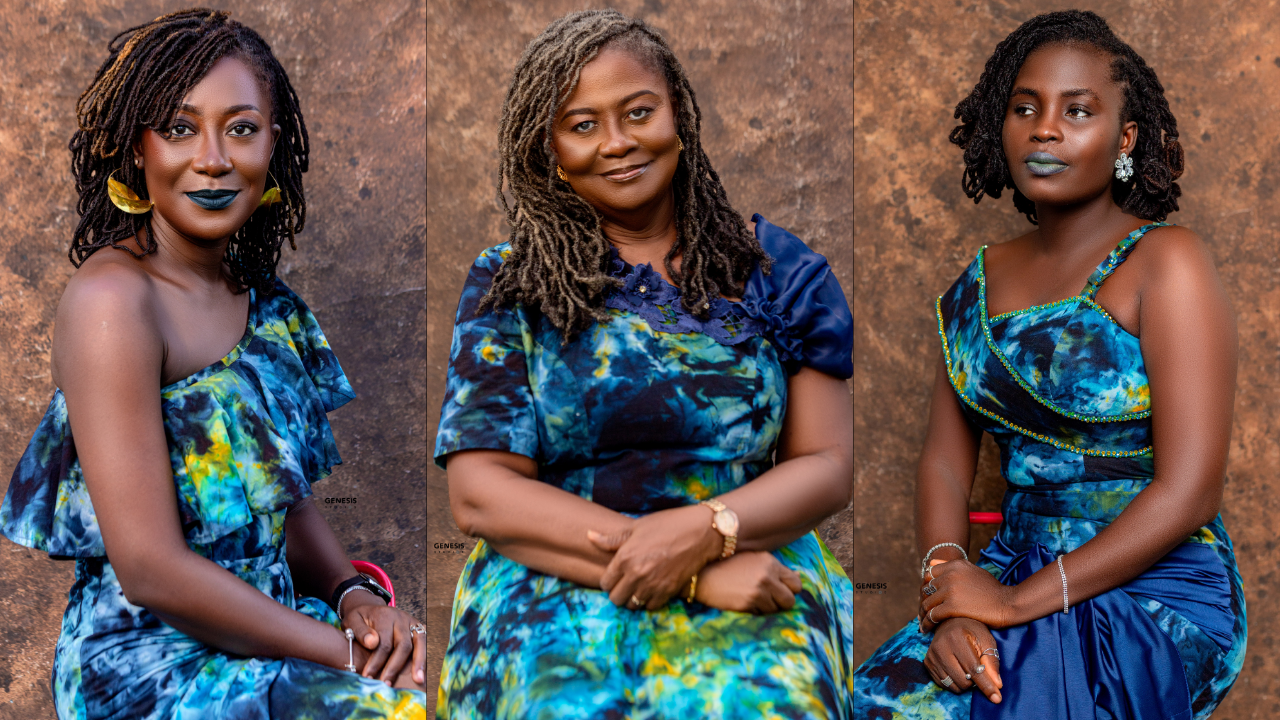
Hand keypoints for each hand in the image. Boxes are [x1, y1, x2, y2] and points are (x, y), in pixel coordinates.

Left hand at [340, 592, 425, 687]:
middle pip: (403, 645)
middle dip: (395, 667)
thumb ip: (360, 631)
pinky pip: (426, 642)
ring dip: (419, 662)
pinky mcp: (419, 628)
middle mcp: (401, 618)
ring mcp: (412, 622)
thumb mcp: (352, 621)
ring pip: (419, 643)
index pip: (384, 643)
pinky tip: (424, 671)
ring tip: (418, 680)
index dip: (376, 662)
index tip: (368, 677)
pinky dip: (426, 657)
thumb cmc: (360, 619)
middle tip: (387, 684)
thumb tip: (372, 643)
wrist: (370, 609)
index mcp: (385, 617)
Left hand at [588, 505, 719, 609]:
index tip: (615, 576)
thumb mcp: (637, 527)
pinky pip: (651, 607)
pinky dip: (650, 601)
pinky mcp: (668, 591)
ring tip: (639, 587)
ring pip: (632, 605)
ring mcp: (653, 585)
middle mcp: (636, 574)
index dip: (608, 580)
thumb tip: (589, 536)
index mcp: (625, 558)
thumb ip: (612, 539)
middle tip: (625, 583)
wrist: (700, 532)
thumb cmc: (667, 524)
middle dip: (618, 592)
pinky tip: (653, 589)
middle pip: (616, 599)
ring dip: (633, 598)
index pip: (605, 583)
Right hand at [693, 551, 802, 613]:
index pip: (796, 583)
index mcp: (770, 562)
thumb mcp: (752, 559)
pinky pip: (760, 615)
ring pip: (775, 610)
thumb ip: (773, 569)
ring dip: (766, 608)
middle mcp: (767, 576)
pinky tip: (741, 602)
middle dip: (781, 603)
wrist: (701, 574)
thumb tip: (795, 579)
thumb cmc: (726, 565)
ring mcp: (758, 591)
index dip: (789, 590)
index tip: (781, 591)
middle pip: (790, 600)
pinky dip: (754, 612)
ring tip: (750, 598)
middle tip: (768, 600)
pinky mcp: (748, 604)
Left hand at [919, 558, 1015, 631]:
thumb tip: (931, 563)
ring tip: (922, 623)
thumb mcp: (973, 571)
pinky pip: (932, 615)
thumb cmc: (992, 590)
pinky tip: (926, 629)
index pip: (928, 574)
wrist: (1008, 603)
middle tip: (923, 612)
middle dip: (923, 601)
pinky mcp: (953, 606)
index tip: (927, 597)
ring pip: (927, 603)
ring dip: (923, 614)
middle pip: (925, 589)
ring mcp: (951, 590)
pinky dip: (927, 623)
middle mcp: (950, 575)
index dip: (926, 587)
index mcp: (955, 565)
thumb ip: (953, 567)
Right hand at [924, 617, 1002, 702]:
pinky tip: (958, 671)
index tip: (997, 698)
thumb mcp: (987, 641)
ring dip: (965, 684)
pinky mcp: (927, 663)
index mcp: (957, 637)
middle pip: (963, 681)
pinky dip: (955, 683)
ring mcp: (932, 655)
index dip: (986, 685)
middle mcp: (941, 647)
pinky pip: (944, 684)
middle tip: (978, 669)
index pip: (973, 669)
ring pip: (953, 685)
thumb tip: (997, 685)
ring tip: (968, 669)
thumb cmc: (972, 631)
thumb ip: (992, 662)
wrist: (951, 622)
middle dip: (975, 681)